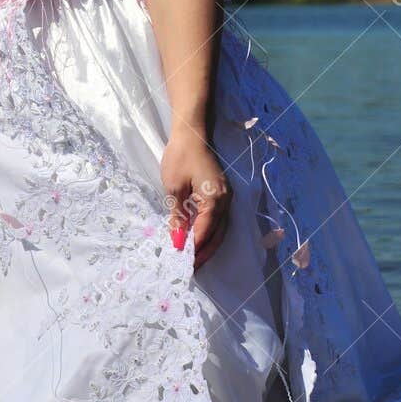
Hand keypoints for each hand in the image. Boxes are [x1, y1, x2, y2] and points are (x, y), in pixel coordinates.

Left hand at [160, 132, 231, 271]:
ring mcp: (226, 196)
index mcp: (214, 199)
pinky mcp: (222, 193)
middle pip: (217, 235)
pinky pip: (219, 219)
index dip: (194, 249)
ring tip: (194, 259)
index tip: (183, 264)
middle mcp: (225, 201)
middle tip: (191, 269)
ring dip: (208, 245)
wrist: (192, 132)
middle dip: (204, 253)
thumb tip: (178, 240)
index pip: (205, 232)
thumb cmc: (180, 157)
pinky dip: (210, 232)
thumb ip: (178, 216)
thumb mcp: (174, 188)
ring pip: (220, 229)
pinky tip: (199, 239)